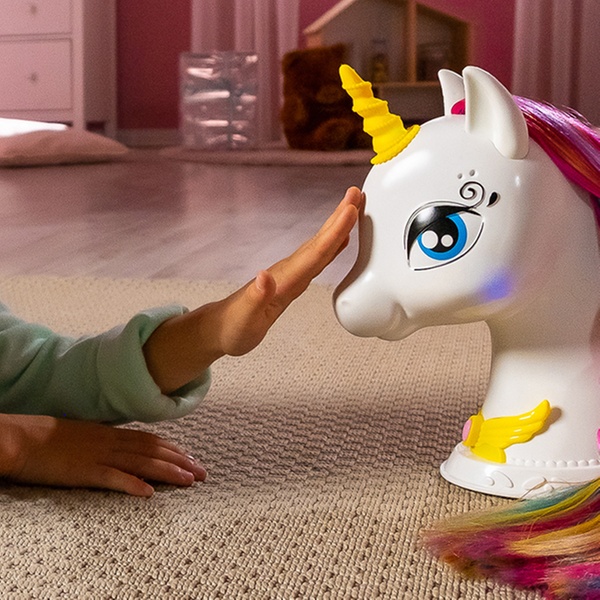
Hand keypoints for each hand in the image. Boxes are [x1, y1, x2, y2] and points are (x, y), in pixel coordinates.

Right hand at [0, 413, 205, 496]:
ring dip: (168, 472)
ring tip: (189, 481)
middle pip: (154, 451)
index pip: (151, 440)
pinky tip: (149, 494)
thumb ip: (106, 440)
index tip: (192, 458)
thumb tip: (123, 446)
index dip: (174, 450)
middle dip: (181, 461)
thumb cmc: (49, 437)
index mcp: (111, 433)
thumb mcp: (85, 434)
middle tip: (203, 472)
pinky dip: (132, 485)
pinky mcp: (84, 471)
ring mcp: (99, 456)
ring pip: (142, 463)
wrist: (21, 438)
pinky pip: (112, 478)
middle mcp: (111, 442)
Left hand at [144, 186, 363, 392]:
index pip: (314, 253)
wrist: (221, 328)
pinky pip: (317, 258)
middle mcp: (289, 271)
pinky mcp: (292, 280)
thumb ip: (255, 298)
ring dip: (337, 227)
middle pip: (319, 241)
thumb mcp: (244, 318)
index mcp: (283, 279)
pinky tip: (340, 241)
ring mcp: (290, 274)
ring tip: (353, 208)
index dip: (334, 233)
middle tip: (356, 194)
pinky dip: (331, 247)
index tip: (350, 211)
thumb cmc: (233, 326)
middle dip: (339, 218)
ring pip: (320, 246)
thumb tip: (264, 276)